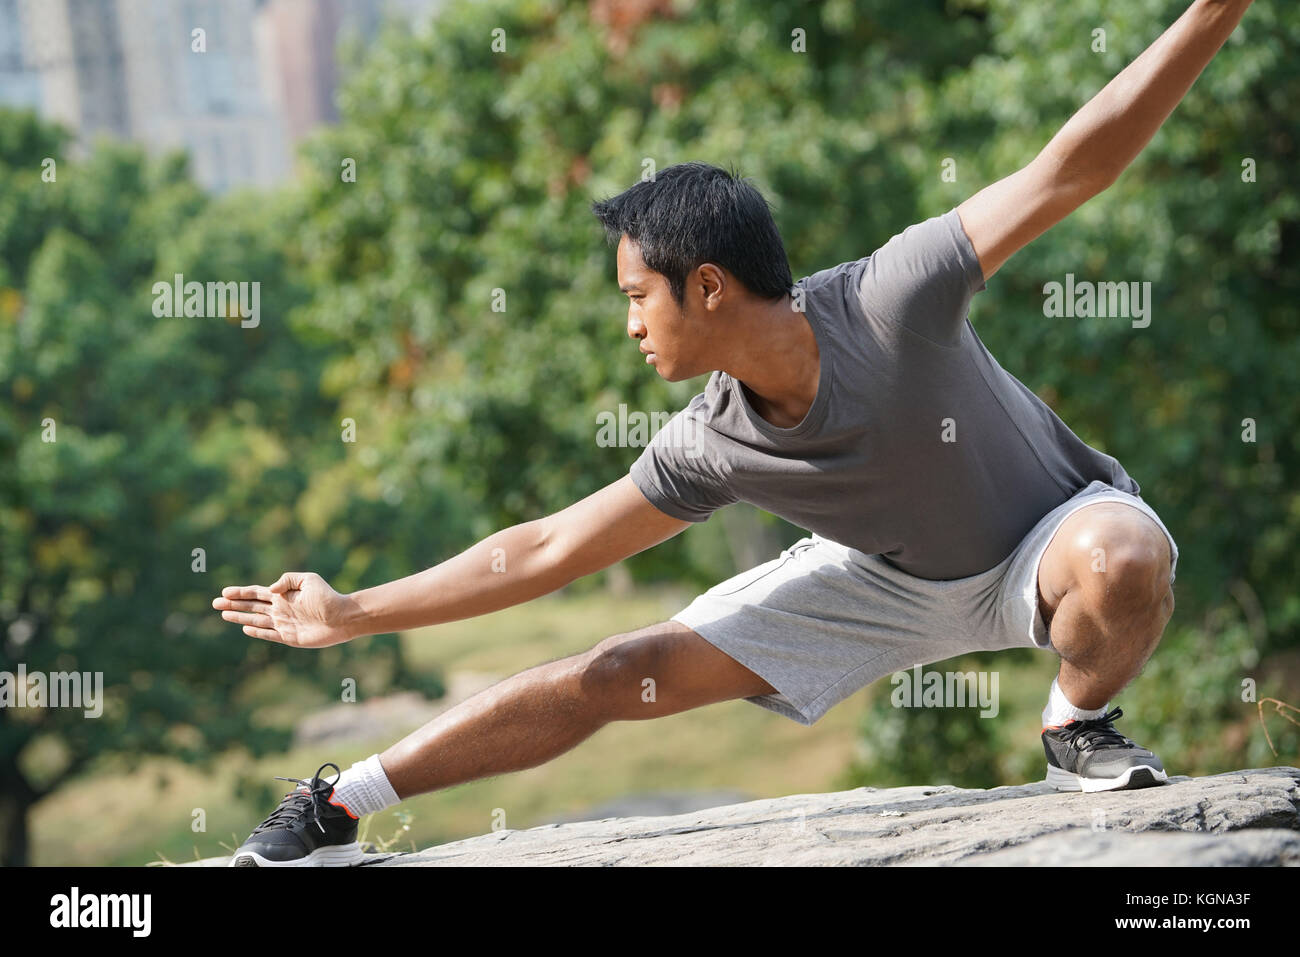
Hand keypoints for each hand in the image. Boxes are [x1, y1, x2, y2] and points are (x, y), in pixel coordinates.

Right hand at [212, 572, 359, 647]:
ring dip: (240, 617)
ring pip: (256, 620)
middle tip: (215, 603)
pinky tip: (245, 627)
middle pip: (252, 606)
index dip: (240, 593)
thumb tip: (270, 590)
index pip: (257, 593)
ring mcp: (284, 623)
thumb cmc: (328, 598)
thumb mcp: (309, 580)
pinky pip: (268, 634)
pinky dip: (256, 631)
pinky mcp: (289, 637)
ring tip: (224, 614)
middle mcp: (281, 608)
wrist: (343, 618)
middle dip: (233, 604)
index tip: (224, 592)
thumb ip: (287, 580)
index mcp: (284, 595)